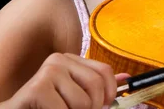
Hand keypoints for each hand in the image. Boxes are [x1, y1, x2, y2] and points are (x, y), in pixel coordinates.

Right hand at [5, 53, 129, 108]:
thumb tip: (126, 78)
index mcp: (71, 60)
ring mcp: (48, 71)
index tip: (103, 106)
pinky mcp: (37, 87)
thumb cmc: (46, 106)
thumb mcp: (75, 94)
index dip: (109, 92)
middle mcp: (60, 59)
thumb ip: (98, 86)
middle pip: (96, 85)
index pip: (104, 71)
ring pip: (82, 102)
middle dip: (93, 108)